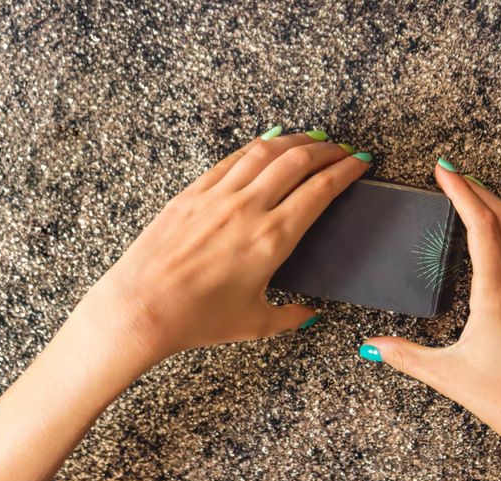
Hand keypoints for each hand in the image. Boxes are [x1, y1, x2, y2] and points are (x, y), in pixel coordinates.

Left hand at [86, 129, 370, 362]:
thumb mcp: (254, 323)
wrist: (140, 308)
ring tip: (314, 139)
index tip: (360, 163)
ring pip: (266, 152)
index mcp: (273, 239)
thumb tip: (311, 315)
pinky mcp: (193, 193)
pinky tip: (268, 143)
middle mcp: (249, 209)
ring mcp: (218, 196)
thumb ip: (291, 316)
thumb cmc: (196, 319)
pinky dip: (257, 146)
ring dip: (296, 141)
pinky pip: (232, 159)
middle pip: (298, 162)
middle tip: (343, 149)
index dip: (345, 171)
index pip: (320, 191)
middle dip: (328, 150)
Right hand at [359, 161, 500, 480]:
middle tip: (453, 174)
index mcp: (498, 294)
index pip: (482, 225)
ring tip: (475, 195)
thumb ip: (406, 356)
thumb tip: (370, 346)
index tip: (444, 169)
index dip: (462, 191)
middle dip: (479, 188)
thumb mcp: (448, 376)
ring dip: (500, 205)